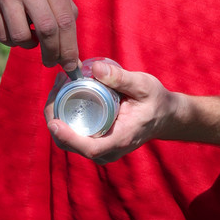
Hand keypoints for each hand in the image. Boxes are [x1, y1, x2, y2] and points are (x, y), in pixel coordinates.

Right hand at [0, 0, 78, 74]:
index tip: (70, 65)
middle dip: (52, 52)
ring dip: (29, 45)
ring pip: (21, 36)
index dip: (69, 47)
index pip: (65, 21)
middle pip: (46, 29)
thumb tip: (73, 61)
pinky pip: (2, 36)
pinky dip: (11, 41)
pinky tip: (14, 29)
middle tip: (51, 62)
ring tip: (30, 38)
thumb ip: (67, 21)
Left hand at [45, 59, 179, 163]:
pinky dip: (64, 117)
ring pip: (68, 141)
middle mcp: (108, 150)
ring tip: (60, 84)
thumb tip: (95, 68)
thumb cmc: (156, 100)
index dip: (68, 137)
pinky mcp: (96, 143)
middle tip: (57, 84)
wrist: (165, 116)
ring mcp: (101, 150)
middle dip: (55, 117)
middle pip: (70, 144)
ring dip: (57, 115)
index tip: (54, 122)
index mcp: (121, 139)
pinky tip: (64, 93)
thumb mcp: (144, 85)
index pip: (90, 148)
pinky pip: (73, 136)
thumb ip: (121, 78)